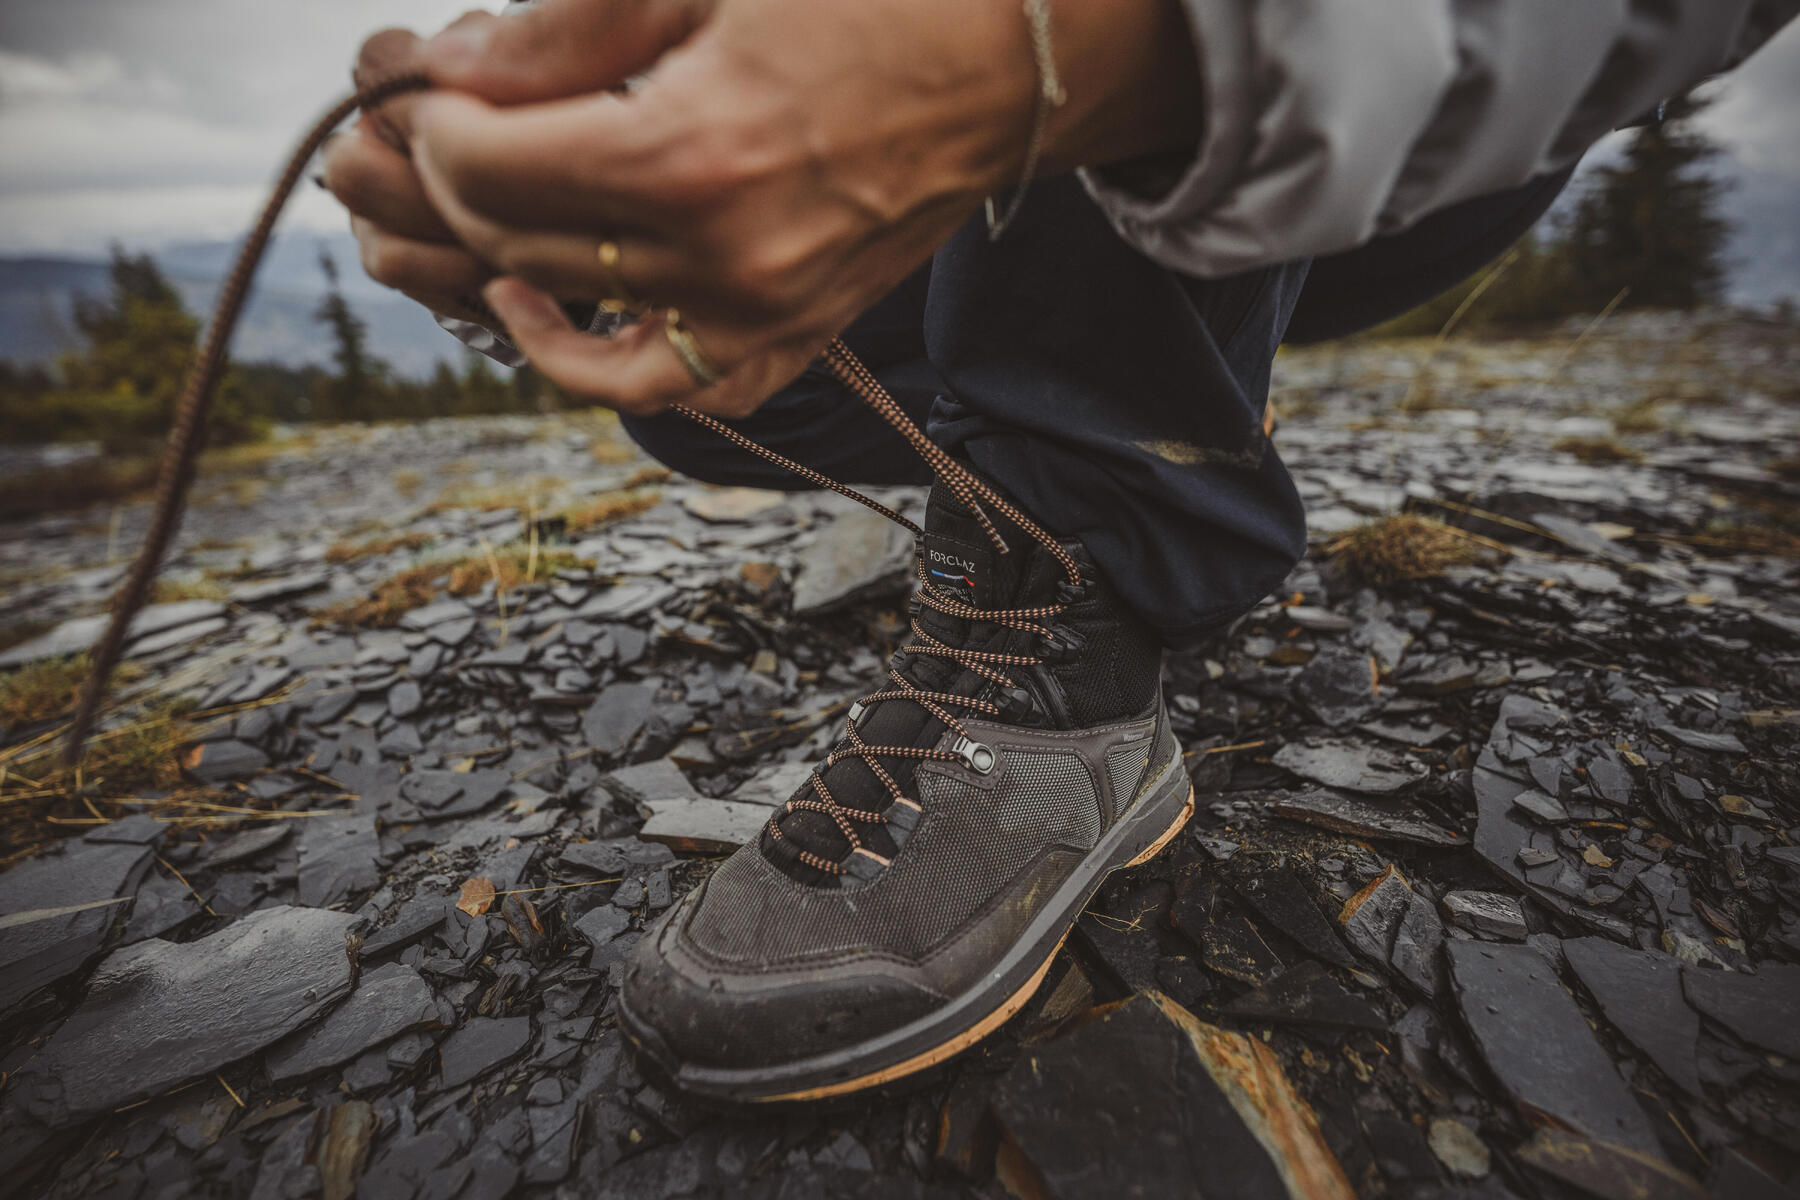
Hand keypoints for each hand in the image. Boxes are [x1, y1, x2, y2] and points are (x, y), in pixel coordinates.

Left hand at [331, 0, 1201, 416]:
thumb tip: (452, 77)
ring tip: (478, 227)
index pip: (488, 169)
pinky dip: (601, 368)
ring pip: (577, 335)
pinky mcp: (797, 336)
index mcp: (694, 154)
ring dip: (502, 275)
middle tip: (436, 133)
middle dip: (449, 183)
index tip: (428, 87)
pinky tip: (558, 308)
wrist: (1013, 56)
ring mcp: (767, 316)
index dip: (432, 124)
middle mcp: (727, 261)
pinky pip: (679, 392)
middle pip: (516, 243)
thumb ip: (568, 30)